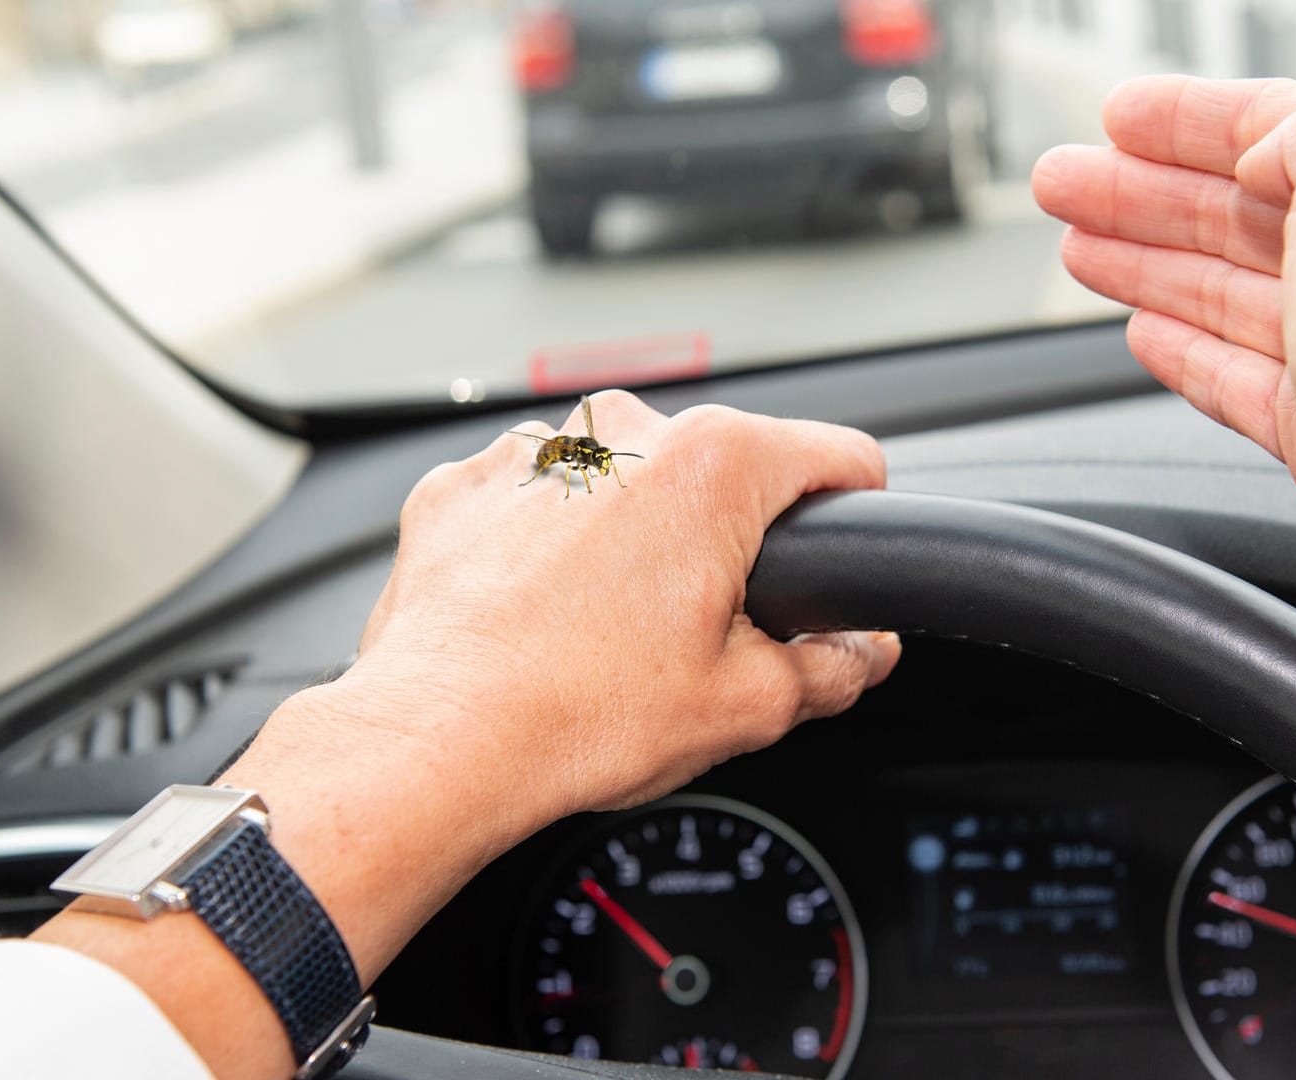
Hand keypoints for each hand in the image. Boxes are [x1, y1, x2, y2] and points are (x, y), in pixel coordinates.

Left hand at [37, 393, 900, 1079]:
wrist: (435, 741)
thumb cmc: (575, 714)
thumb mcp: (747, 706)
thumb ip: (834, 666)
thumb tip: (861, 650)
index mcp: (713, 465)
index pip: (839, 458)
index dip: (857, 516)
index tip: (842, 553)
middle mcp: (623, 430)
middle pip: (721, 472)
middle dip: (727, 541)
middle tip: (704, 631)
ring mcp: (535, 451)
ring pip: (623, 483)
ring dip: (631, 539)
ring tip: (608, 634)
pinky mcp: (464, 484)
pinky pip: (537, 500)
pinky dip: (548, 546)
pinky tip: (540, 618)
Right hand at [1030, 77, 1295, 852]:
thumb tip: (1260, 157)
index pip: (1284, 123)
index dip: (1189, 119)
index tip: (1118, 118)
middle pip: (1245, 209)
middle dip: (1144, 192)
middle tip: (1067, 182)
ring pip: (1233, 288)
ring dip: (1148, 262)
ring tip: (1079, 249)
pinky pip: (1243, 373)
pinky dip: (1187, 348)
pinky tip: (1143, 333)